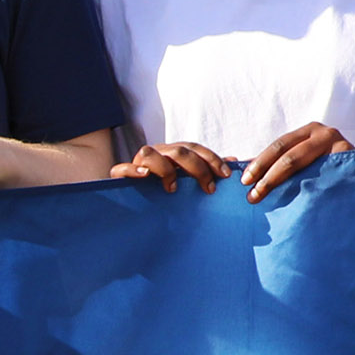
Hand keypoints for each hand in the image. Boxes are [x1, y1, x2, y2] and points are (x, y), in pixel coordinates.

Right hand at [118, 140, 232, 192]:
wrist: (131, 206)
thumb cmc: (165, 191)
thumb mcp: (188, 181)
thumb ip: (208, 169)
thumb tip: (234, 160)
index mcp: (172, 154)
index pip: (194, 148)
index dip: (211, 158)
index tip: (225, 175)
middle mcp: (156, 154)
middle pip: (177, 151)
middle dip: (197, 168)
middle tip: (209, 189)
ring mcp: (137, 164)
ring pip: (149, 153)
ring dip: (165, 169)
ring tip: (173, 188)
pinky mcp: (120, 177)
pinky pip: (122, 169)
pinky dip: (133, 170)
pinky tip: (145, 176)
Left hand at [239, 122, 350, 200]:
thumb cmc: (326, 174)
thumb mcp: (302, 164)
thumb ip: (280, 166)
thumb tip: (245, 174)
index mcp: (310, 131)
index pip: (279, 146)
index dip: (259, 163)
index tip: (245, 183)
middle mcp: (325, 133)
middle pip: (289, 154)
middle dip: (267, 176)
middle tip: (252, 195)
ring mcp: (340, 145)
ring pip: (303, 164)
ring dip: (279, 182)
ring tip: (265, 197)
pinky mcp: (350, 161)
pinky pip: (323, 176)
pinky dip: (307, 189)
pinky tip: (294, 203)